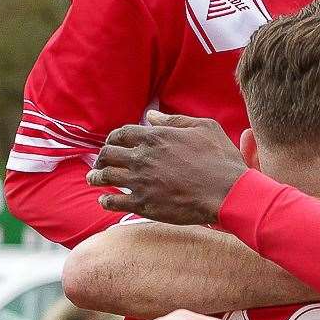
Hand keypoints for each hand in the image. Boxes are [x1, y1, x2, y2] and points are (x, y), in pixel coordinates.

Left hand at [86, 112, 245, 224]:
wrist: (228, 192)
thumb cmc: (220, 159)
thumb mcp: (203, 128)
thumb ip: (173, 120)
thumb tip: (150, 115)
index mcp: (155, 136)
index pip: (122, 134)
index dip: (113, 138)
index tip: (111, 143)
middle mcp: (142, 157)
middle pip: (108, 154)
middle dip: (101, 157)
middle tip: (99, 162)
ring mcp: (140, 181)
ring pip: (106, 177)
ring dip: (96, 177)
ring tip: (92, 179)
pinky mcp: (143, 204)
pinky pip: (115, 202)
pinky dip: (106, 200)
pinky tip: (103, 200)